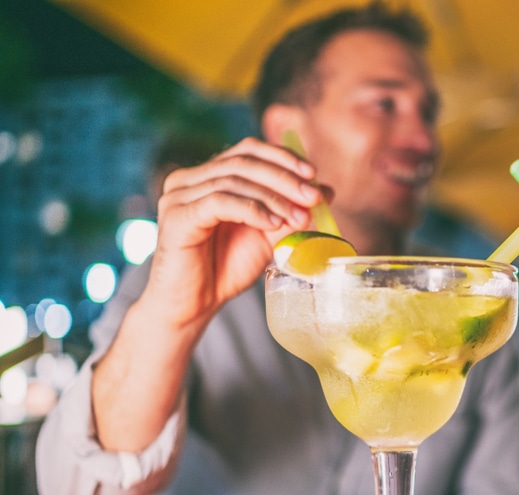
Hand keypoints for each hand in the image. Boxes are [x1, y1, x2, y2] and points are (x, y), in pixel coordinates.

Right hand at [145, 137, 323, 328]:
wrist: (195, 304)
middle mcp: (188, 179)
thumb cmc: (226, 268)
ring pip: (234, 180)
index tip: (313, 174)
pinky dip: (252, 210)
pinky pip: (220, 202)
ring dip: (274, 197)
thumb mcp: (268, 234)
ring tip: (299, 217)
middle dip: (285, 178)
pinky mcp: (177, 216)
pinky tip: (273, 224)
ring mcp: (178, 195)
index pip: (248, 149)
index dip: (282, 157)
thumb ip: (291, 210)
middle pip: (243, 162)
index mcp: (208, 176)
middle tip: (313, 197)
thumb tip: (326, 191)